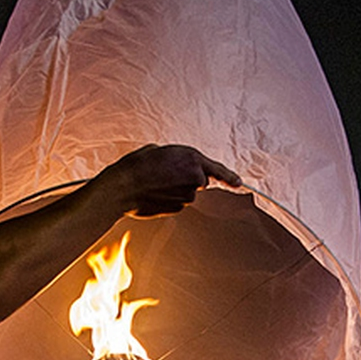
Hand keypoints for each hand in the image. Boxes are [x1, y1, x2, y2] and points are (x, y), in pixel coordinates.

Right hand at [93, 144, 240, 217]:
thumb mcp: (159, 150)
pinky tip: (153, 193)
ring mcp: (187, 196)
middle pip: (199, 180)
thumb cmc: (137, 165)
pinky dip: (168, 199)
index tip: (238, 183)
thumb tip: (178, 168)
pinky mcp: (178, 209)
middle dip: (187, 178)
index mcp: (192, 158)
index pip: (216, 169)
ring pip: (187, 193)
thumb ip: (176, 158)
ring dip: (175, 188)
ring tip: (154, 182)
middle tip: (164, 173)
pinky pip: (177, 203)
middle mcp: (194, 178)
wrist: (122, 188)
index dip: (229, 176)